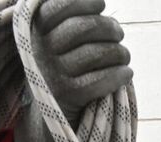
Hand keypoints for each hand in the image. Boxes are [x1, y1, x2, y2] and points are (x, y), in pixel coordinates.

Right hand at [14, 0, 132, 141]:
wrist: (50, 112)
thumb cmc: (62, 64)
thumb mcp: (56, 37)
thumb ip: (71, 17)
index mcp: (34, 31)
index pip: (58, 6)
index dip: (84, 1)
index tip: (101, 3)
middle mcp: (40, 50)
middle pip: (83, 28)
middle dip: (109, 27)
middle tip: (119, 33)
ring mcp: (53, 74)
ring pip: (97, 54)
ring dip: (120, 53)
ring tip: (124, 56)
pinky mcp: (68, 96)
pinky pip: (102, 80)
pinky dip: (120, 75)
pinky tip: (126, 73)